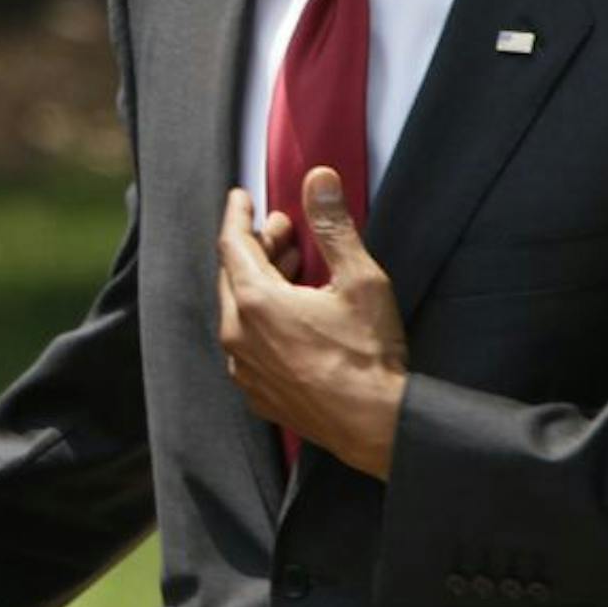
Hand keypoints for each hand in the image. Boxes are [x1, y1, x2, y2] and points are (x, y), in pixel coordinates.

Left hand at [216, 168, 408, 479]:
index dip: (237, 215)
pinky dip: (261, 321)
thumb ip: (333, 226)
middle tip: (284, 230)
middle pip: (234, 276)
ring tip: (293, 266)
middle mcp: (237, 335)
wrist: (376, 427)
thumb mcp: (358, 279)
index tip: (241, 197)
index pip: (231, 244)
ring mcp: (245, 369)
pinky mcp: (258, 394)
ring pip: (239, 312)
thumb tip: (318, 179)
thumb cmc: (368, 355)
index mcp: (254, 302)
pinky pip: (247, 345)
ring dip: (261, 284)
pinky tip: (291, 317)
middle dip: (256, 248)